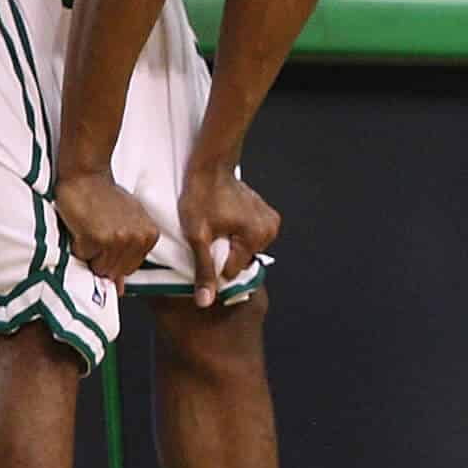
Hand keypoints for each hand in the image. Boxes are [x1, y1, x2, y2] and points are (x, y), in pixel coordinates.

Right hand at [56, 170, 161, 290]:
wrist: (88, 176)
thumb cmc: (106, 199)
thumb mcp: (126, 224)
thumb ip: (127, 255)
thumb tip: (120, 290)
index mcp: (149, 236)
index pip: (129, 269)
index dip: (113, 258)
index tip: (107, 239)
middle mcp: (137, 239)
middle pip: (113, 272)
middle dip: (100, 258)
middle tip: (97, 233)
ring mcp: (117, 239)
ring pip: (97, 267)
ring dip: (88, 252)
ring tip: (90, 229)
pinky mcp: (96, 238)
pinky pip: (82, 256)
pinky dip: (77, 245)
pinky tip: (82, 227)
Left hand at [178, 167, 280, 307]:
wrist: (211, 166)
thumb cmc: (201, 195)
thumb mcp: (197, 235)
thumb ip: (204, 270)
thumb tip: (206, 301)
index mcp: (256, 236)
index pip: (232, 271)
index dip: (213, 261)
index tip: (203, 245)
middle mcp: (269, 230)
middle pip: (241, 260)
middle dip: (224, 252)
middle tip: (209, 233)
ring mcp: (271, 222)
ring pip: (245, 249)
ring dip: (231, 244)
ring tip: (218, 224)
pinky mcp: (267, 216)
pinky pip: (250, 236)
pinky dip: (237, 234)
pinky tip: (225, 220)